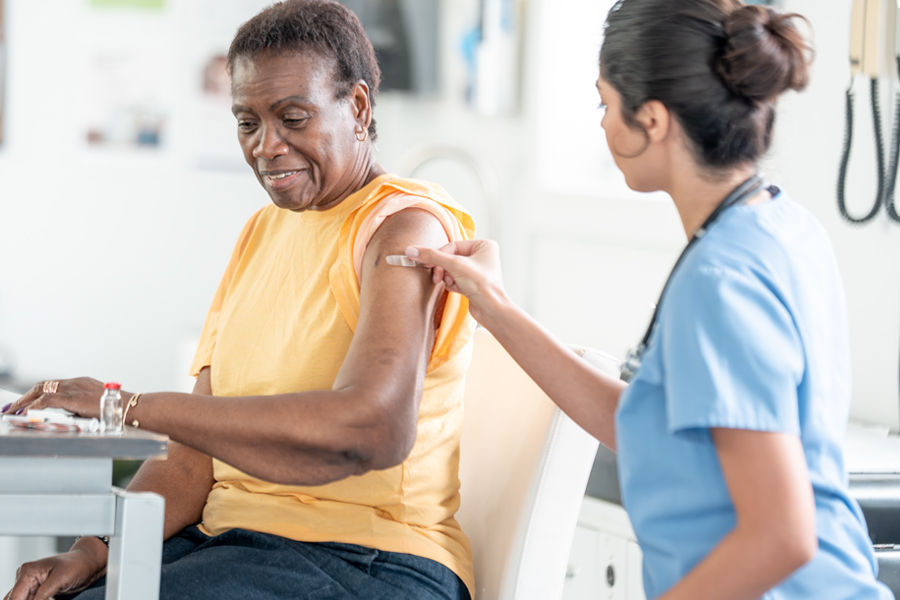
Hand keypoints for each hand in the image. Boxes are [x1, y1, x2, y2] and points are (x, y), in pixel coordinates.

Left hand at [1, 377, 115, 418]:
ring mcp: (74, 388)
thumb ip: (83, 406)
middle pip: (43, 385)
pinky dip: (33, 406)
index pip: (53, 385)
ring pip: (41, 390)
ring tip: (14, 411)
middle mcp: (76, 382)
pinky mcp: (74, 398)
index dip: (36, 393)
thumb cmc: (119, 409)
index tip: (26, 401)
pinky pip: (47, 400)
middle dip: (25, 396)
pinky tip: (26, 413)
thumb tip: (73, 414)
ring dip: (24, 401)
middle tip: (13, 407)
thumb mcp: (98, 404)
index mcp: (82, 383)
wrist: (131, 408)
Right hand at [6, 544, 106, 599]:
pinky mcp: (37, 591)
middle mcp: (26, 578)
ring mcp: (31, 585)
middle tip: (51, 597)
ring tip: (53, 596)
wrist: (88, 563)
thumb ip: (42, 595)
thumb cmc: (77, 565)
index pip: (15, 598)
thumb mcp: (59, 580)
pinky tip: (52, 598)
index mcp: (28, 572)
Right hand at [405, 240, 507, 323]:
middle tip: (437, 277)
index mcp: (484, 245)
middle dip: (444, 269)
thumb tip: (411, 250)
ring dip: (448, 277)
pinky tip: (458, 290)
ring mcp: (477, 270)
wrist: (491, 310)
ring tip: (453, 284)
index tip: (426, 263)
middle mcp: (482, 256)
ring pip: (451, 269)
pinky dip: (453, 284)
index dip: (439, 255)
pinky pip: (455, 278)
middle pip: (451, 257)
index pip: (453, 246)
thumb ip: (432, 256)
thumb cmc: (482, 285)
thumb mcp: (454, 266)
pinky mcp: (472, 283)